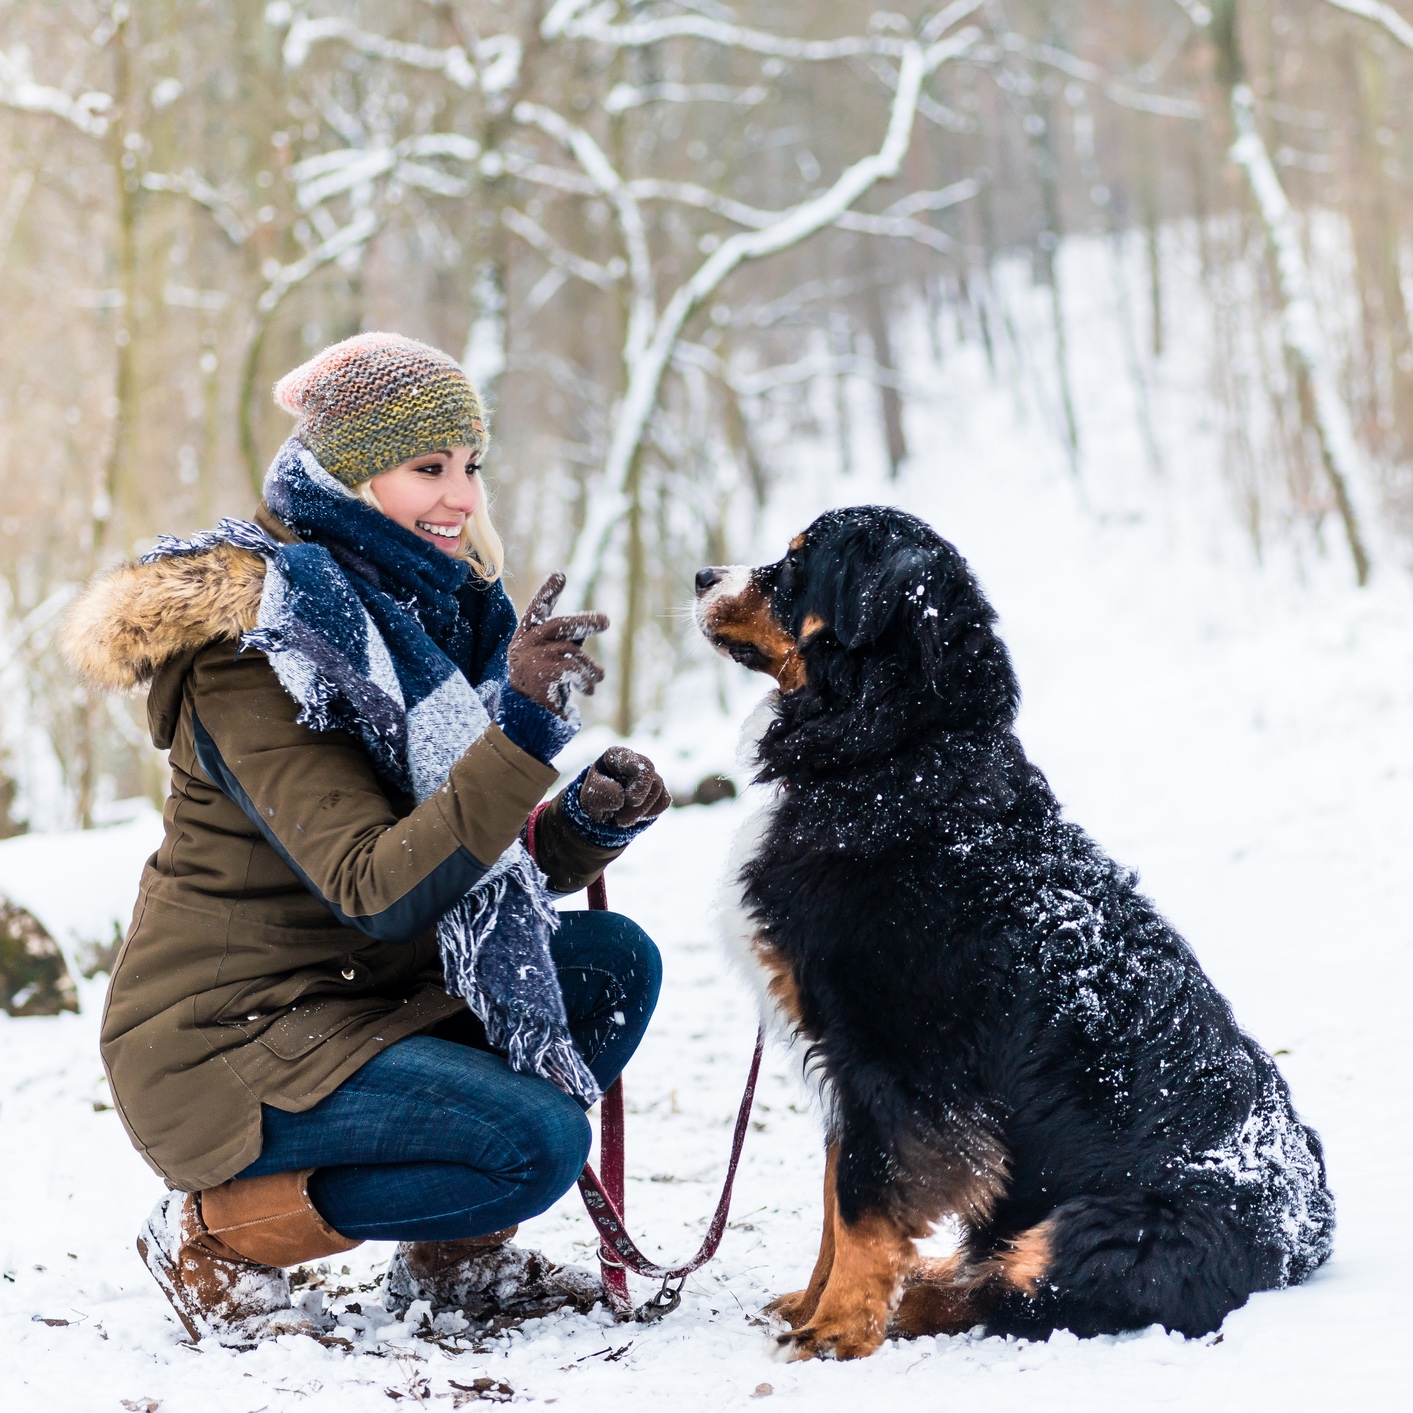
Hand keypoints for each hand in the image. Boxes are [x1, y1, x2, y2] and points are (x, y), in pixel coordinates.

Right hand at [508, 573, 607, 716]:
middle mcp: (524, 646)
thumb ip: (564, 643)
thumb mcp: (551, 663)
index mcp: (524, 639)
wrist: (527, 724)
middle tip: (606, 621)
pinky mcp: (541, 675)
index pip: (536, 611)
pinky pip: (573, 668)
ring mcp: (530, 660)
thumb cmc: (542, 692)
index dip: (548, 592)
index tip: (561, 574)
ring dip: (590, 667)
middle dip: (583, 622)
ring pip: (572, 651)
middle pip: (558, 625)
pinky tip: (588, 690)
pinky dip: (586, 679)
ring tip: (596, 680)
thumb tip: (591, 623)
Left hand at [579, 747, 670, 827]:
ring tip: (620, 820)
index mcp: (617, 756)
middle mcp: (635, 761)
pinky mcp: (657, 789)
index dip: (640, 786)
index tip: (628, 799)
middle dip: (640, 803)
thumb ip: (602, 793)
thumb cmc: (595, 798)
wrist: (599, 811)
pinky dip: (649, 813)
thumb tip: (622, 797)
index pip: (641, 765)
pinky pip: (663, 801)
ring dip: (640, 813)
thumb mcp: (590, 797)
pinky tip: (634, 815)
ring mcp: (648, 775)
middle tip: (620, 820)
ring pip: (658, 792)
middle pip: (653, 778)